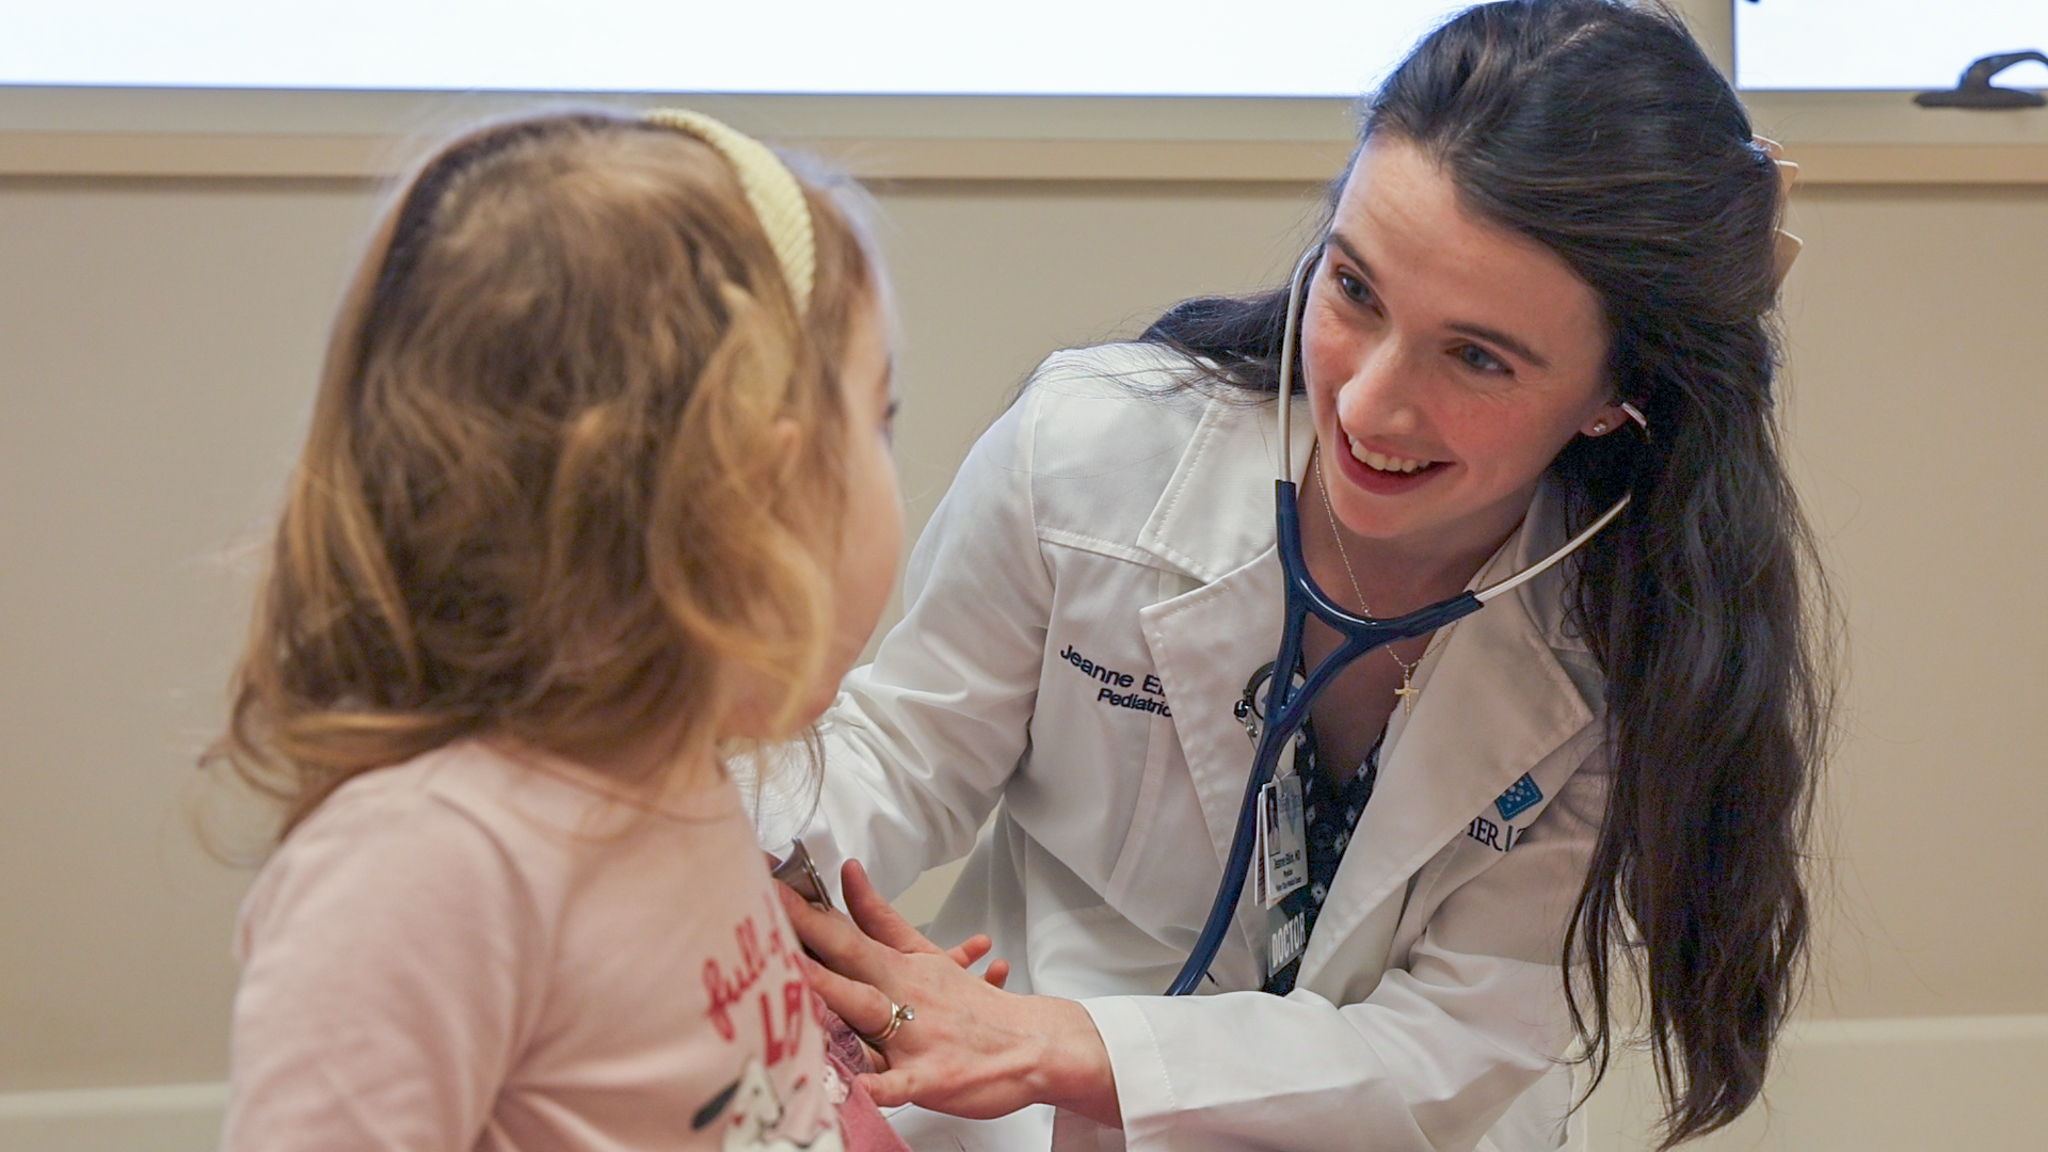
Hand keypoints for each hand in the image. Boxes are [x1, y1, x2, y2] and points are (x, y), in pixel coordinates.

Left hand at [779, 860, 1121, 1126]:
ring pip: (870, 1013)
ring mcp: (917, 1037)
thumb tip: (849, 872)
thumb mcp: (925, 955)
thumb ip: (880, 918)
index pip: (845, 932)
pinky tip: (855, 1089)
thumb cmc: (973, 1006)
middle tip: (769, 919)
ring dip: (836, 997)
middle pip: (851, 963)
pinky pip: (902, 1082)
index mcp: (899, 967)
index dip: (804, 910)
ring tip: (799, 984)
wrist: (1035, 1043)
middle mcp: (904, 996)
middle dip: (809, 940)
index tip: (767, 885)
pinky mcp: (932, 1077)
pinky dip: (881, 1085)